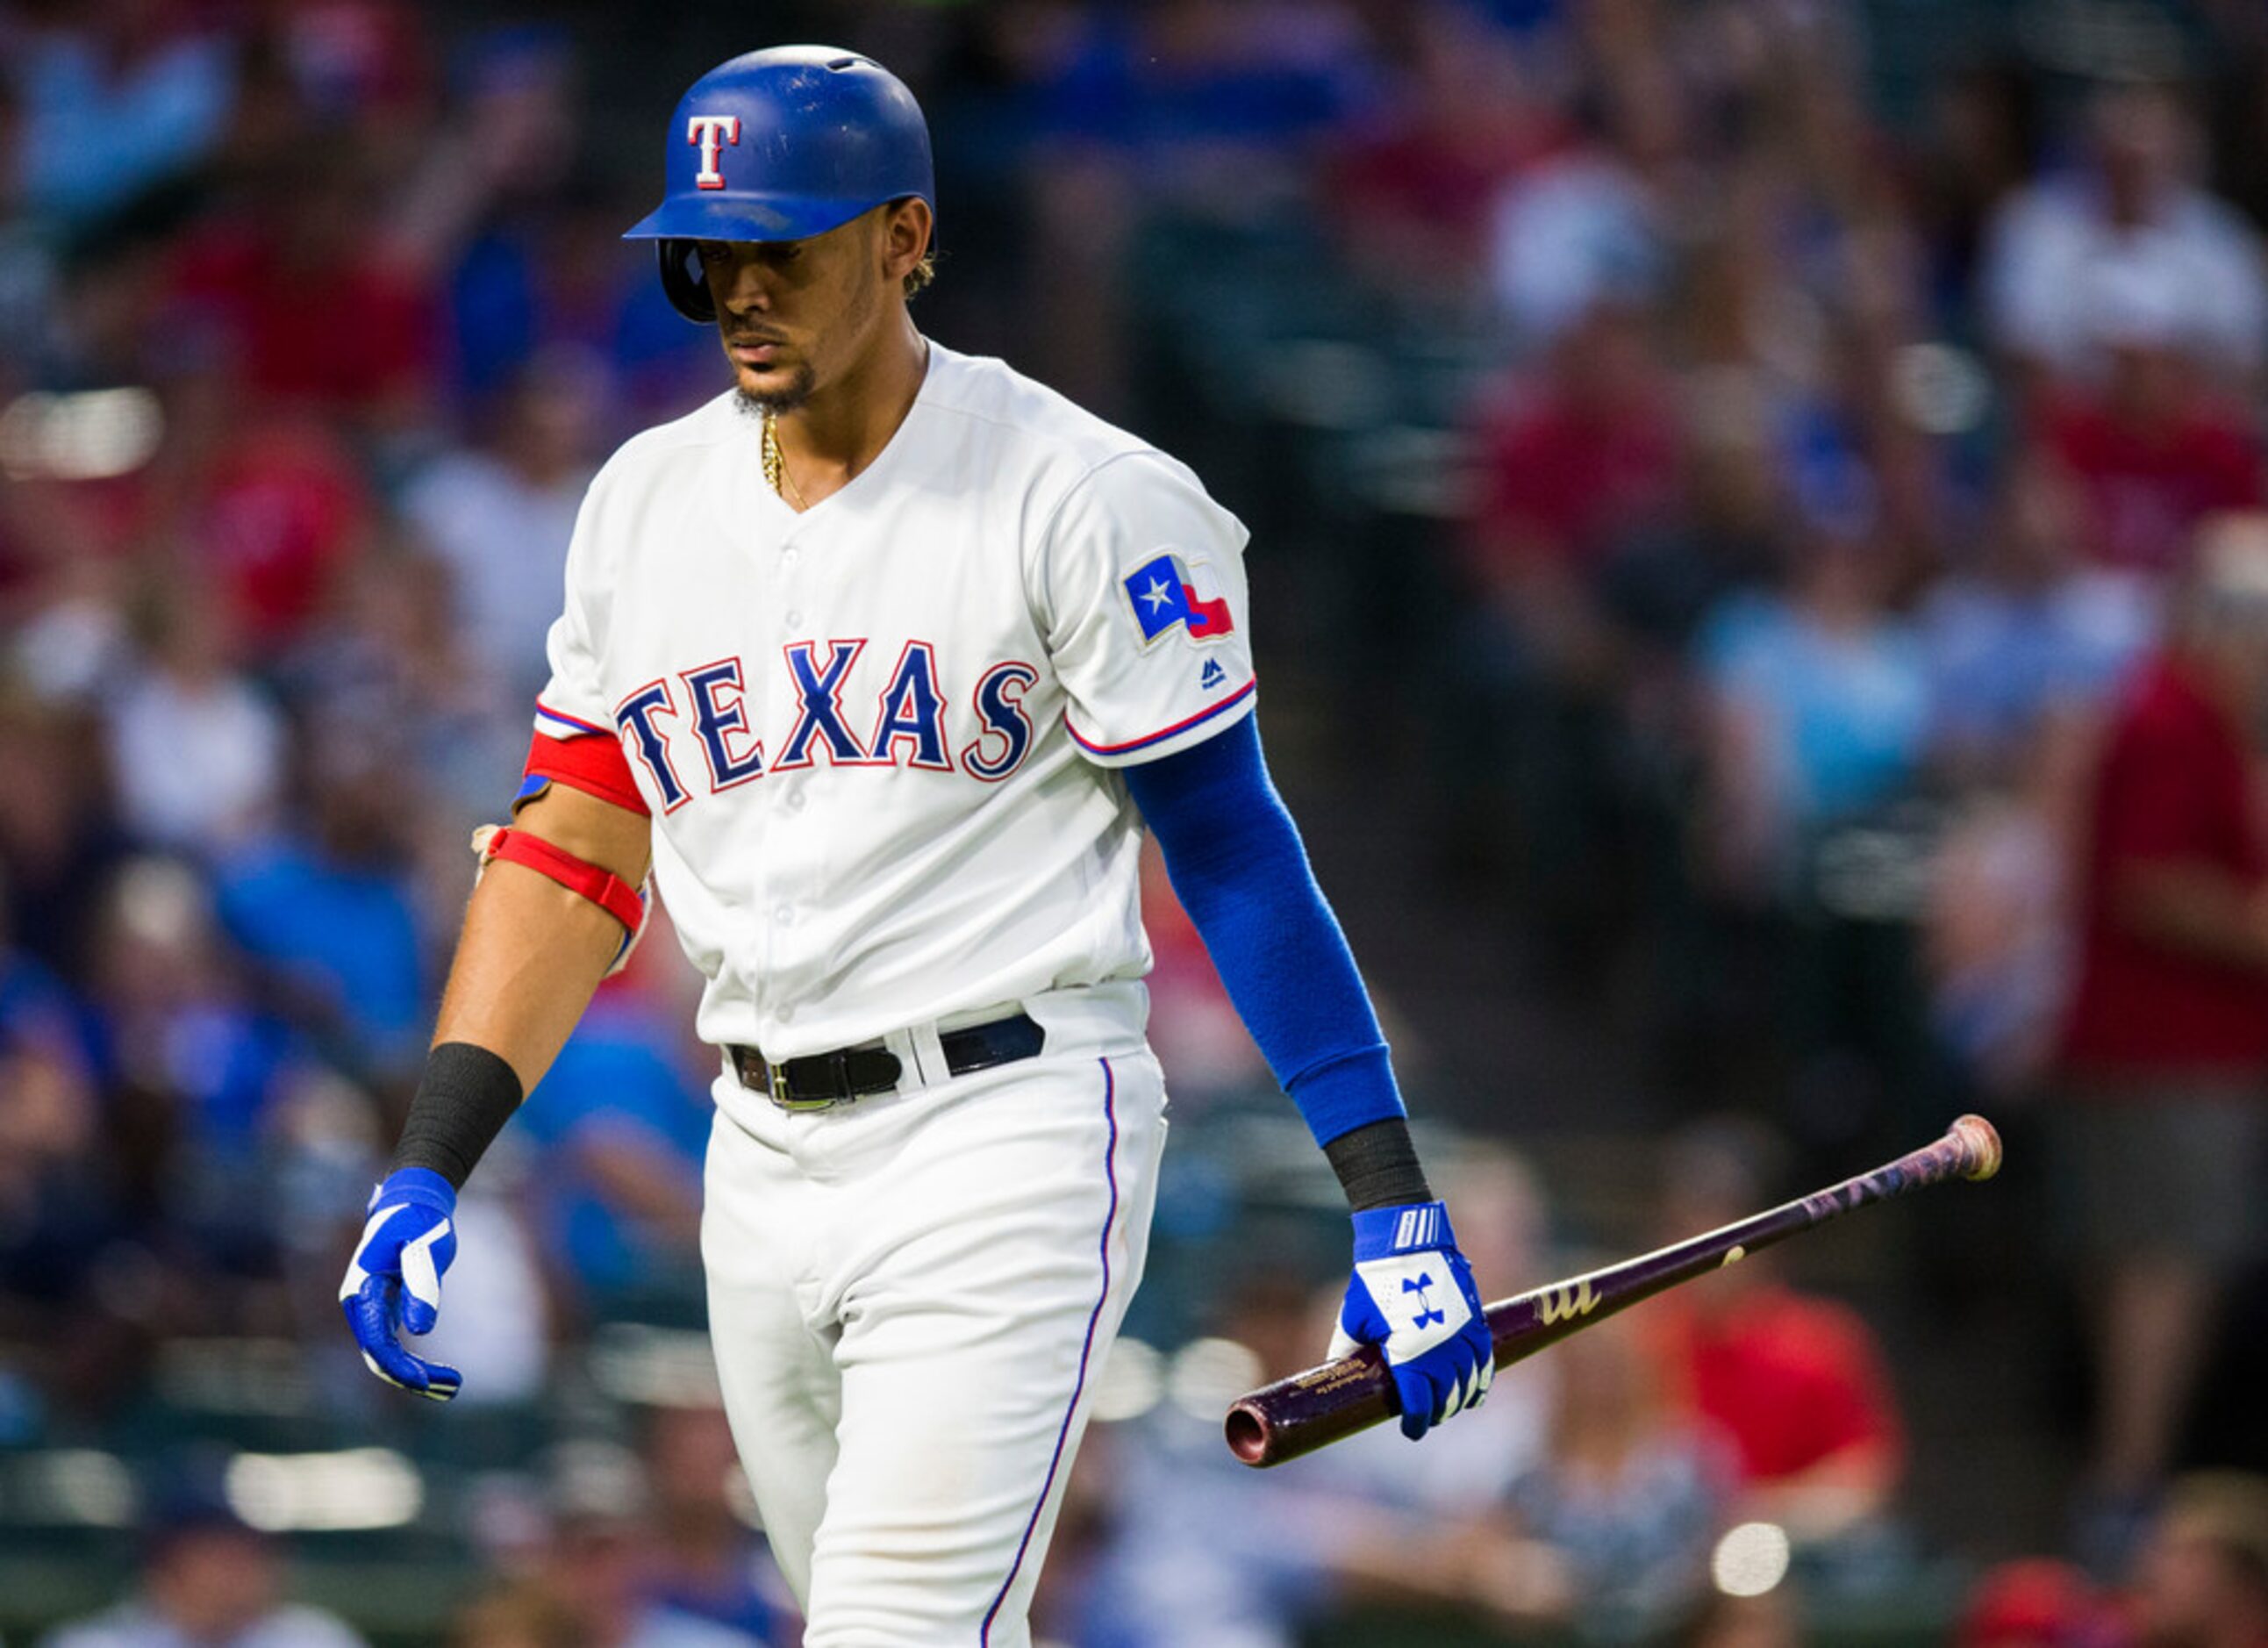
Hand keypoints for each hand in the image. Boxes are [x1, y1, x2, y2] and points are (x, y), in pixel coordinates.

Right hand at [339, 1168, 462, 1400]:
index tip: (426, 1382)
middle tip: (451, 1388)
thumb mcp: (425, 1248)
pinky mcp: (384, 1310)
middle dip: (411, 1377)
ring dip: (415, 1376)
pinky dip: (415, 1364)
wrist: (412, 1202)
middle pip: (378, 1355)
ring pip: (385, 1356)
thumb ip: (422, 1286)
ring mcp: (369, 1309)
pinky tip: (443, 1377)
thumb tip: (420, 1330)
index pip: (376, 1340)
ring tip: (453, 1388)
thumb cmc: (419, 1221)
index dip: (399, 1366)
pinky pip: (393, 1346)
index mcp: (363, 1289)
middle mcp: (359, 1303)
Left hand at [1329, 1200, 1492, 1439]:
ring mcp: (1461, 1334)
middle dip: (1437, 1412)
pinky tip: (1475, 1391)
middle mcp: (1441, 1349)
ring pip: (1469, 1382)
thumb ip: (1346, 1348)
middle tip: (1425, 1416)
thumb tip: (1335, 1369)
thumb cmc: (1375, 1280)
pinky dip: (1482, 1378)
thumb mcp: (1354, 1318)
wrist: (1406, 1242)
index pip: (1419, 1404)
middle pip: (1447, 1397)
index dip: (1416, 1423)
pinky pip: (1485, 1359)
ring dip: (1460, 1398)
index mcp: (1409, 1353)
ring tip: (1449, 1404)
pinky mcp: (1475, 1320)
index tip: (1411, 1430)